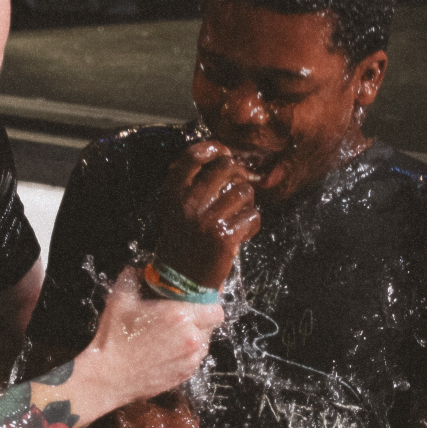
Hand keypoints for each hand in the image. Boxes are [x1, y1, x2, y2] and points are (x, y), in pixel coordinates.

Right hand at [81, 267, 223, 415]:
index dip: (210, 302)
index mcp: (180, 316)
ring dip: (195, 336)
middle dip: (201, 318)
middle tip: (183, 315)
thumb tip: (138, 270)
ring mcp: (190, 360)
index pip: (216, 308)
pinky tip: (167, 350)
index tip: (201, 299)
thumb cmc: (114, 338)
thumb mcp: (120, 299)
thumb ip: (133, 278)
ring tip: (173, 334)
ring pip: (204, 343)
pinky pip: (194, 360)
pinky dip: (187, 353)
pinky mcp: (184, 376)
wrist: (108, 377)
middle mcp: (191, 339)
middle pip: (212, 325)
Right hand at [154, 141, 259, 289]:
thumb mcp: (173, 209)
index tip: (223, 152)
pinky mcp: (225, 236)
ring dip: (247, 201)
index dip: (212, 148)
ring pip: (244, 191)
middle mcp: (189, 204)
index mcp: (173, 195)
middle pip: (226, 168)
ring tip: (238, 214)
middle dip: (237, 174)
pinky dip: (252, 223)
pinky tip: (242, 231)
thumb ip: (186, 184)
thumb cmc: (181, 240)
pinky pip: (252, 216)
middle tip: (236, 187)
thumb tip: (214, 156)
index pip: (192, 157)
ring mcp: (207, 220)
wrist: (181, 279)